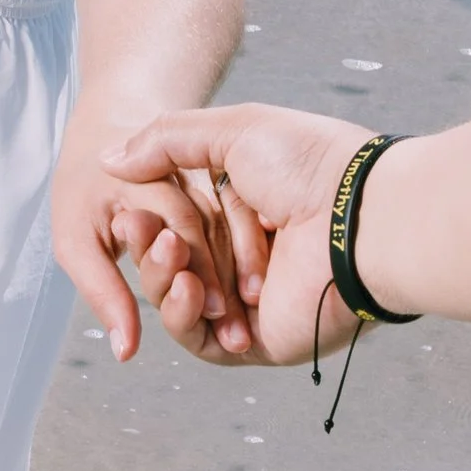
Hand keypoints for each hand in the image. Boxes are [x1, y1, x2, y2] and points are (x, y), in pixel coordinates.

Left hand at [52, 150, 250, 363]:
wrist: (102, 144)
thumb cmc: (83, 196)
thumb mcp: (76, 241)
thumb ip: (103, 292)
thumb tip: (125, 349)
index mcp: (139, 176)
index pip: (178, 222)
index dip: (197, 266)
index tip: (210, 309)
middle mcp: (177, 170)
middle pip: (213, 222)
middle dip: (225, 272)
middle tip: (232, 318)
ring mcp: (201, 173)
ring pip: (232, 219)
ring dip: (244, 264)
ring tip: (254, 308)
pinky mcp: (217, 181)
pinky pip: (240, 215)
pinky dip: (250, 248)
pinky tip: (261, 279)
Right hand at [103, 103, 375, 368]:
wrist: (359, 217)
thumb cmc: (310, 166)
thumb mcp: (233, 130)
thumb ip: (167, 140)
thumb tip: (110, 158)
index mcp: (251, 207)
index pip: (180, 221)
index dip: (150, 216)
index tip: (125, 202)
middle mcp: (253, 255)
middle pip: (175, 263)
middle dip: (150, 246)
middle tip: (134, 224)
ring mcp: (254, 302)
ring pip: (182, 302)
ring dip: (163, 277)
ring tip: (167, 248)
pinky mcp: (260, 340)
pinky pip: (203, 340)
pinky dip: (184, 316)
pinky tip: (187, 287)